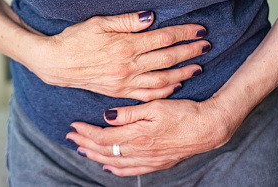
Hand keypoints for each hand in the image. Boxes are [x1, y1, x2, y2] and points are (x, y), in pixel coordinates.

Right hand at [27, 11, 210, 100]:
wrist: (55, 63)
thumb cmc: (75, 39)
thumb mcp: (97, 23)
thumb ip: (125, 21)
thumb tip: (150, 17)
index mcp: (124, 45)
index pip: (163, 38)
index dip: (184, 34)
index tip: (200, 30)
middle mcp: (128, 66)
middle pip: (167, 59)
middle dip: (190, 52)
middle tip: (207, 46)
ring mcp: (124, 82)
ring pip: (162, 79)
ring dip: (183, 73)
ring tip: (199, 67)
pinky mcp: (119, 92)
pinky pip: (147, 95)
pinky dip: (164, 91)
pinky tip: (175, 85)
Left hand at [66, 98, 237, 175]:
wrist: (207, 128)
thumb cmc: (183, 112)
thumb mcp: (155, 106)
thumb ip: (128, 114)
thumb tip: (106, 117)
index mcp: (137, 135)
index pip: (103, 136)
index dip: (86, 132)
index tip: (73, 126)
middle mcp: (140, 151)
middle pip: (105, 151)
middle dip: (85, 144)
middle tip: (70, 138)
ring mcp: (149, 159)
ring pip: (115, 162)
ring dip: (95, 157)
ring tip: (81, 151)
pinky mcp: (157, 163)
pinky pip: (131, 170)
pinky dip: (116, 169)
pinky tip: (108, 167)